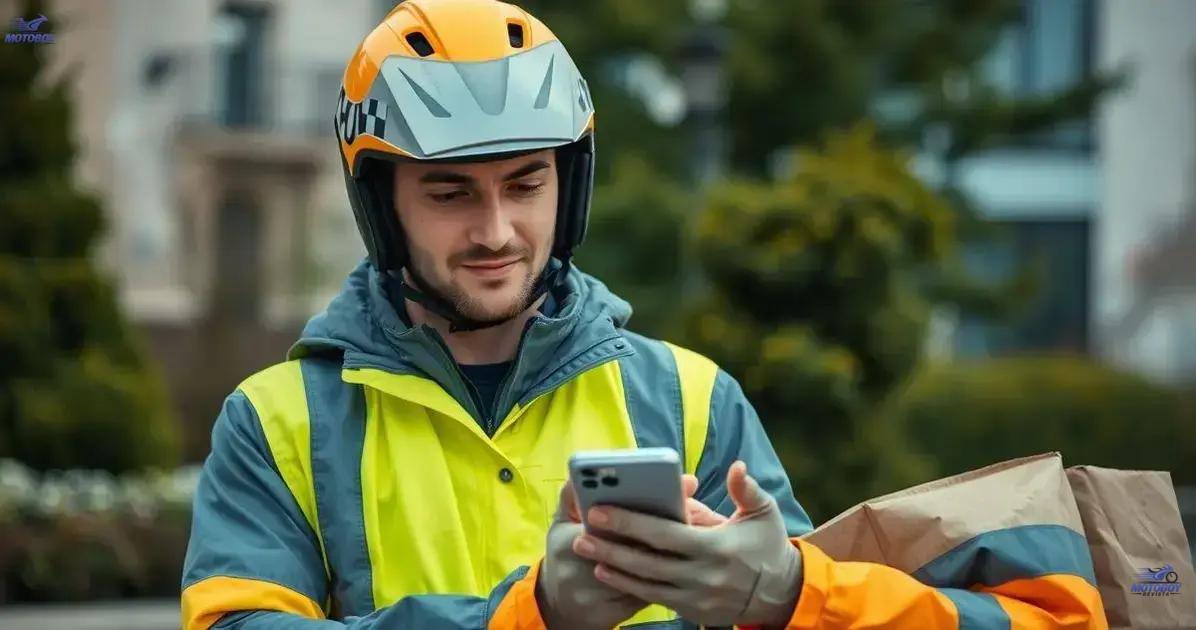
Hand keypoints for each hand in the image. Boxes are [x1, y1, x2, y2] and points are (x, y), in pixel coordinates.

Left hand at [572, 461, 802, 627]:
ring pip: (645, 583)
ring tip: (585, 550)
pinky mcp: (690, 609)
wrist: (780, 594)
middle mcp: (702, 575)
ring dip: (612, 567)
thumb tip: (737, 466)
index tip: (602, 510)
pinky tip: (606, 571)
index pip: (665, 534)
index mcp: (716, 548)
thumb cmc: (766, 545)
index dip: (631, 524)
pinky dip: (627, 585)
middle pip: (647, 562)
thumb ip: (747, 489)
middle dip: (611, 547)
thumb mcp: (765, 513)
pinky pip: (652, 597)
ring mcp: (695, 596)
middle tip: (580, 532)